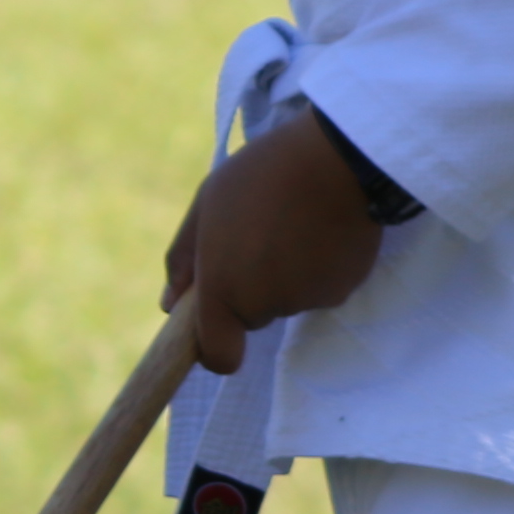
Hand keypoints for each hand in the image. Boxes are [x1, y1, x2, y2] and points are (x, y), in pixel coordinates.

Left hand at [159, 108, 393, 373]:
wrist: (338, 156)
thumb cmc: (260, 175)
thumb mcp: (207, 204)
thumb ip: (184, 260)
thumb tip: (168, 306)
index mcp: (225, 290)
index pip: (220, 357)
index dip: (216, 348)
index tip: (220, 320)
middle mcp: (267, 305)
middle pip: (253, 316)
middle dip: (252, 286)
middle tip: (260, 232)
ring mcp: (309, 299)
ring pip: (288, 297)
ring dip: (286, 271)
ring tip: (292, 220)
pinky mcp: (345, 287)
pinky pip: (321, 286)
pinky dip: (318, 265)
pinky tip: (320, 226)